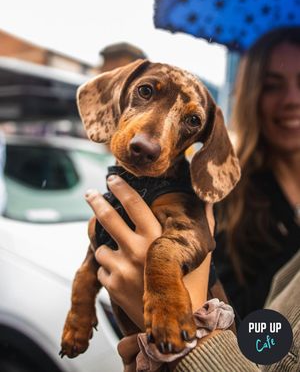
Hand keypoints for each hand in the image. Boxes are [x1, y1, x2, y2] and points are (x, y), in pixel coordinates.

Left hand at [85, 175, 214, 329]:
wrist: (176, 324)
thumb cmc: (191, 285)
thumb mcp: (200, 253)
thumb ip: (203, 224)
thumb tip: (208, 200)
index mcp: (156, 238)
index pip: (133, 204)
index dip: (120, 187)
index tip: (111, 178)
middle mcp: (136, 250)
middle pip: (107, 218)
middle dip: (95, 202)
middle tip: (89, 193)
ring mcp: (122, 268)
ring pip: (101, 247)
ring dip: (107, 249)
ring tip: (121, 256)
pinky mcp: (112, 285)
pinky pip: (102, 269)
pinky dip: (109, 270)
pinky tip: (123, 276)